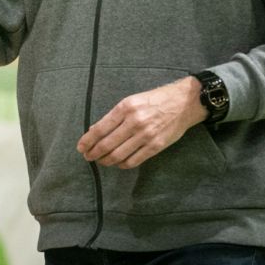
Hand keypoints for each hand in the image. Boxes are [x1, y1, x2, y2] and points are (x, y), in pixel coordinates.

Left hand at [77, 77, 205, 168]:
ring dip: (106, 160)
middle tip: (88, 157)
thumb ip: (114, 116)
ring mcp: (146, 135)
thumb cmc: (154, 100)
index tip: (80, 147)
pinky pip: (134, 160)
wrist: (184, 102)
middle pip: (107, 144)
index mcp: (125, 107)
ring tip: (100, 161)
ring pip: (119, 154)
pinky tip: (117, 163)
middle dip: (94, 153)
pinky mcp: (156, 146)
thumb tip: (94, 130)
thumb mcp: (131, 101)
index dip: (87, 140)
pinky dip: (122, 164)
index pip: (100, 128)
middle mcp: (134, 122)